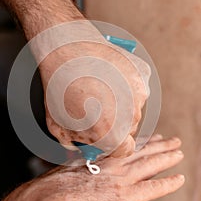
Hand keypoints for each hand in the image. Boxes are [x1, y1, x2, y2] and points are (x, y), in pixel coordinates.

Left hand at [38, 21, 150, 156]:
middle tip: (97, 108)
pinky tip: (107, 75)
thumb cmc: (59, 88)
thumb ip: (75, 143)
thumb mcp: (58, 126)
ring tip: (99, 88)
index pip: (124, 150)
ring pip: (133, 106)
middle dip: (115, 123)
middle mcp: (132, 117)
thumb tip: (84, 145)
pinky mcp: (142, 74)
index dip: (112, 145)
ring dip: (121, 102)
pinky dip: (125, 84)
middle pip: (129, 128)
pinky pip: (136, 86)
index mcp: (113, 135)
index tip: (104, 137)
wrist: (66, 49)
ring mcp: (140, 93)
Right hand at [39, 135, 183, 200]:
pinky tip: (179, 179)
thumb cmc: (52, 189)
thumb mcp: (67, 172)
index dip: (139, 143)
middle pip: (141, 152)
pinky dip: (168, 184)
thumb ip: (79, 171)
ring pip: (151, 164)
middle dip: (158, 145)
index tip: (149, 137)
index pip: (125, 148)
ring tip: (179, 151)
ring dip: (167, 157)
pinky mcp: (127, 196)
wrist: (51, 200)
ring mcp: (121, 179)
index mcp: (99, 159)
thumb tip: (79, 174)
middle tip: (172, 140)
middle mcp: (113, 165)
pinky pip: (153, 188)